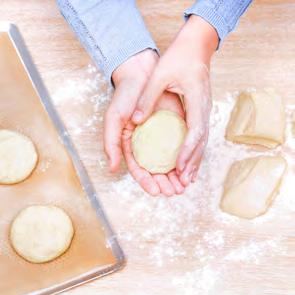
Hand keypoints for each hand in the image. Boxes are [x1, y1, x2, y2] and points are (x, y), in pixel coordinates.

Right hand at [104, 48, 184, 195]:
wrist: (143, 74)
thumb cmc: (125, 97)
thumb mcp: (113, 119)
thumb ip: (110, 143)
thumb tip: (112, 168)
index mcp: (130, 146)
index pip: (138, 169)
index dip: (146, 182)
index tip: (156, 191)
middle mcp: (146, 145)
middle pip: (155, 169)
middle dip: (164, 183)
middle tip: (173, 192)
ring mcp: (161, 138)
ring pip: (169, 162)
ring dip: (176, 176)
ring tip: (183, 186)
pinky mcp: (174, 129)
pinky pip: (180, 147)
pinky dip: (185, 159)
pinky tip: (190, 169)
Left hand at [131, 16, 218, 185]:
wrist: (195, 47)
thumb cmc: (178, 57)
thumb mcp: (159, 75)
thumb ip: (147, 98)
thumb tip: (136, 121)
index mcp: (197, 100)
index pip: (194, 131)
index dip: (187, 151)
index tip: (179, 167)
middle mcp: (204, 109)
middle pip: (201, 141)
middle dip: (193, 162)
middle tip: (184, 183)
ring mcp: (204, 110)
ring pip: (202, 141)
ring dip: (195, 161)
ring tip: (188, 179)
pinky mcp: (200, 110)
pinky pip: (199, 135)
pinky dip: (194, 150)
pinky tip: (190, 161)